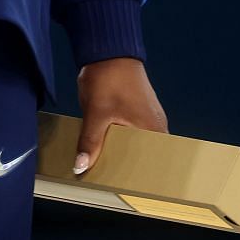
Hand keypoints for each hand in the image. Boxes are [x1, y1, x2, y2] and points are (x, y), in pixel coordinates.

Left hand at [74, 57, 167, 175]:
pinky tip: (105, 145)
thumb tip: (81, 166)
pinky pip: (131, 133)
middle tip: (108, 179)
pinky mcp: (139, 112)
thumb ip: (90, 142)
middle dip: (125, 165)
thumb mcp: (96, 113)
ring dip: (121, 151)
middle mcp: (157, 126)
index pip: (152, 164)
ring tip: (105, 165)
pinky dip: (119, 139)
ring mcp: (149, 118)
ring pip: (135, 144)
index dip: (137, 176)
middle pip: (142, 156)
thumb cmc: (109, 77)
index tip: (124, 189)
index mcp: (154, 130)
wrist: (109, 50)